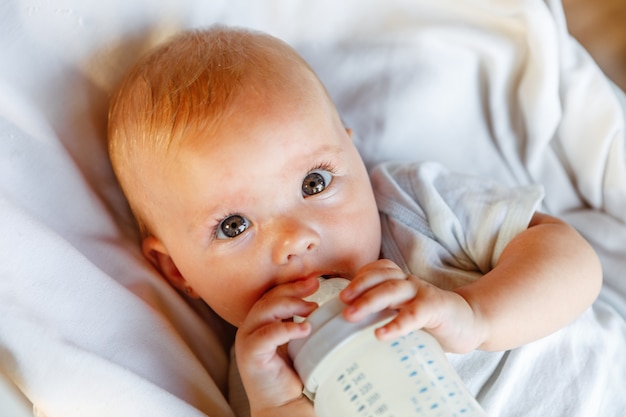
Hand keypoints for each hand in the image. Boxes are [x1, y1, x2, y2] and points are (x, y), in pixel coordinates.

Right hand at [235, 277, 317, 414]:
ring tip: (312, 309)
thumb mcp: (296, 341)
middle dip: (293, 289)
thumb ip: (298, 321)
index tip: (313, 280)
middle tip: (315, 285)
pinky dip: (287, 329)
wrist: (282, 404)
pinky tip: (305, 329)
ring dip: (291, 305)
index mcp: (259, 322)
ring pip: (265, 311)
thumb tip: (319, 301)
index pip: (272, 294)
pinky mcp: (250, 355)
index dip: (292, 285)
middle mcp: (249, 328)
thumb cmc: (291, 373)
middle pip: (268, 298)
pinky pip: (267, 335)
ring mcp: (246, 341)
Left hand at [340, 259, 484, 352]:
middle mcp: (409, 283)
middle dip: (358, 287)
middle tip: (341, 302)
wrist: (470, 323)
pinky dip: (396, 323)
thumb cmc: (431, 321)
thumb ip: (384, 314)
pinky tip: (381, 334)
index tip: (340, 295)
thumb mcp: (404, 312)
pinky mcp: (437, 308)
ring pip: (393, 289)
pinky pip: (414, 313)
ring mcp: (423, 293)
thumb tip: (346, 332)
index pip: (376, 270)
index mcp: (400, 282)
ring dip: (370, 300)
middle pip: (380, 276)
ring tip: (351, 316)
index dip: (358, 278)